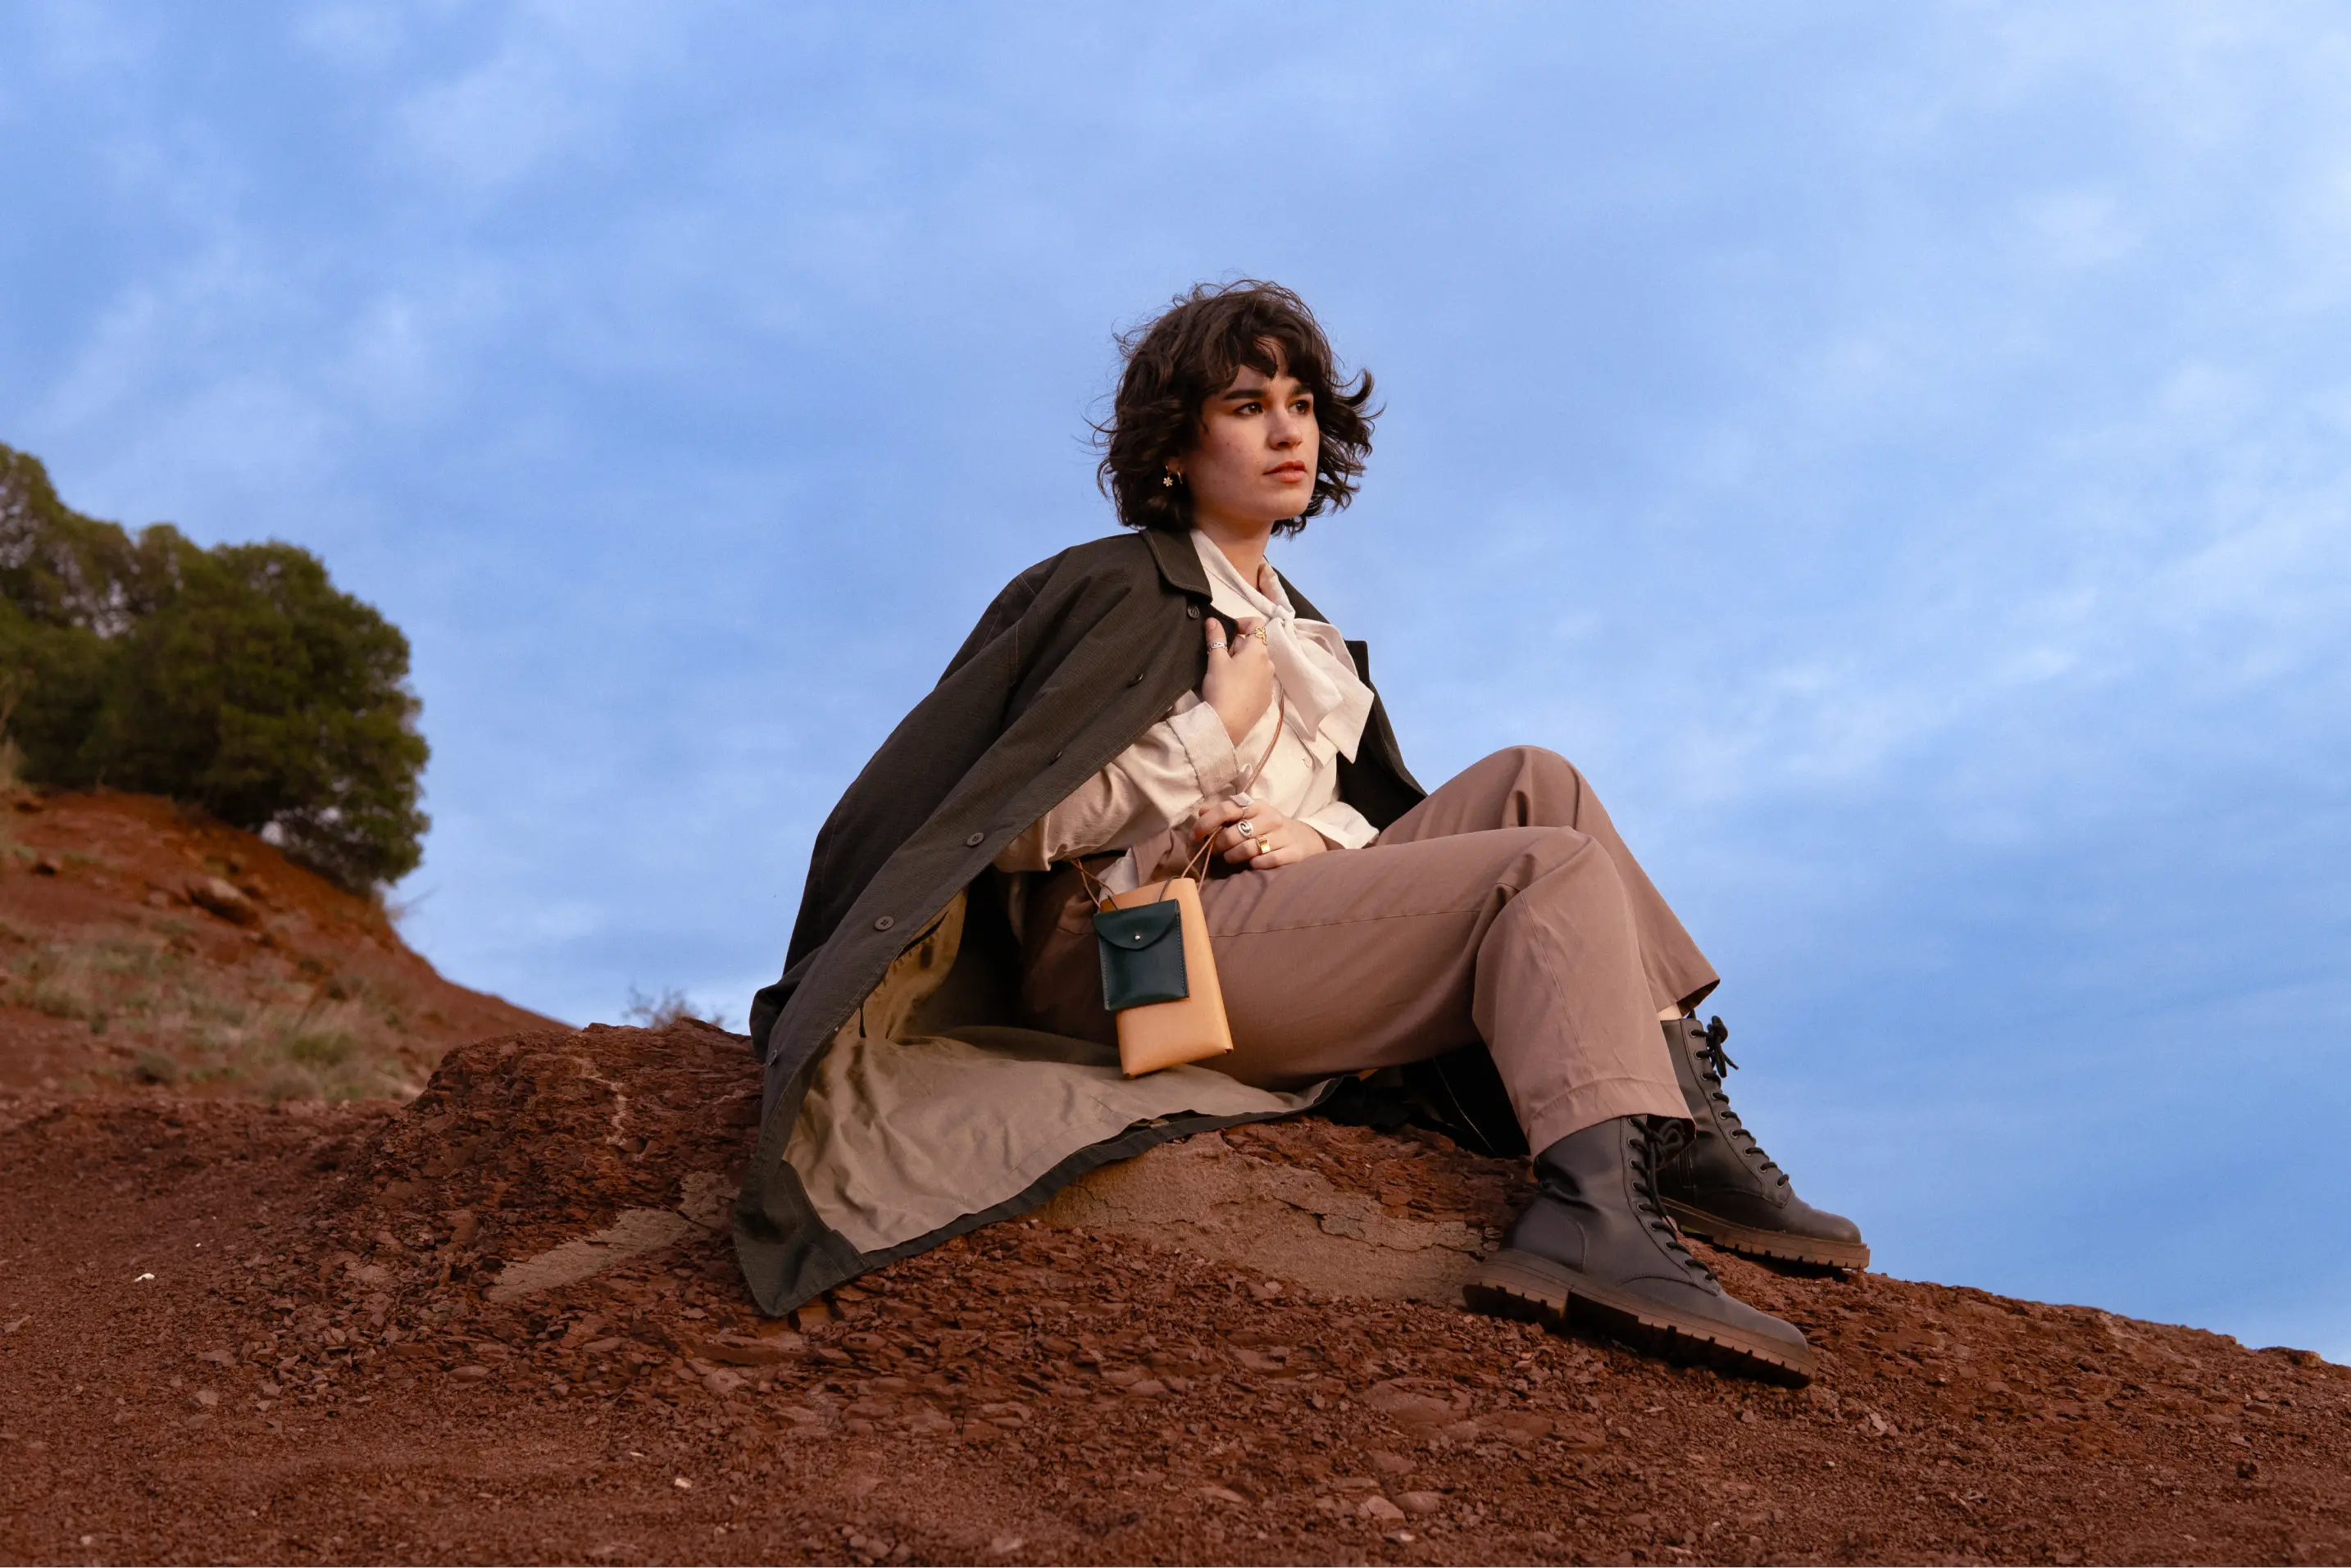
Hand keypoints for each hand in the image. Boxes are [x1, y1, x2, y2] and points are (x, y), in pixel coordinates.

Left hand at [1192, 797, 1329, 869]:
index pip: (1226, 809)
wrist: (1306, 839)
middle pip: (1233, 833)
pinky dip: (1254, 864)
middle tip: (1216, 851)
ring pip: (1247, 849)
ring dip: (1232, 857)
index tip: (1193, 836)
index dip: (1206, 823)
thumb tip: (1200, 811)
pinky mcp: (1292, 853)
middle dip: (1218, 846)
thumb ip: (1226, 813)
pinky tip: (1252, 864)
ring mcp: (1282, 835)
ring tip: (1231, 858)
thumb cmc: (1269, 828)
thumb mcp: (1249, 815)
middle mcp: (1270, 818)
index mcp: (1256, 805)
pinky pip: (1265, 861)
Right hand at [1201, 615, 1272, 745]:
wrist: (1227, 724)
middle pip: (1254, 645)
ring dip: (1242, 662)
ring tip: (1224, 675)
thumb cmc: (1222, 688)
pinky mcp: (1266, 699)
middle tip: (1218, 657)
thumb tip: (1213, 620)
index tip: (1226, 631)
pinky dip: (1246, 678)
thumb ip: (1216, 637)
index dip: (1241, 622)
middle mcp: (1269, 664)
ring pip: (1256, 664)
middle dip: (1237, 646)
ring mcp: (1269, 683)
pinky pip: (1257, 681)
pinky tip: (1233, 689)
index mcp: (1259, 651)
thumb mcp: (1216, 660)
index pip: (1257, 624)